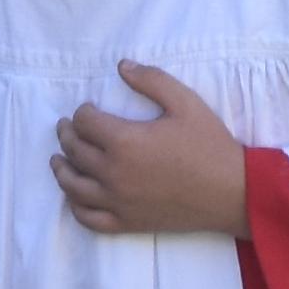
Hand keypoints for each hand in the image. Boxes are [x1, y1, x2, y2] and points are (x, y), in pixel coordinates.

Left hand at [54, 60, 249, 240]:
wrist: (230, 192)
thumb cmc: (209, 145)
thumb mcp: (185, 102)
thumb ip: (152, 80)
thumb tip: (122, 66)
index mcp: (124, 141)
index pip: (85, 122)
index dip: (82, 111)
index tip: (87, 108)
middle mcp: (113, 173)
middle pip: (75, 150)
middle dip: (67, 134)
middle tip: (66, 126)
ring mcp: (117, 201)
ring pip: (73, 186)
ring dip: (61, 169)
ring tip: (58, 159)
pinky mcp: (125, 223)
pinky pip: (88, 218)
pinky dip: (75, 206)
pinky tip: (75, 195)